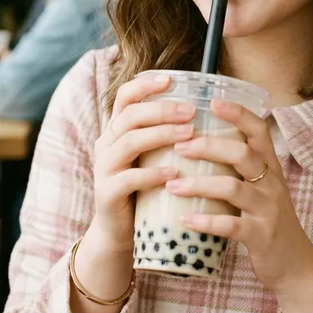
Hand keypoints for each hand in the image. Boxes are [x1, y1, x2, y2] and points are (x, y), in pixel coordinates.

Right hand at [90, 73, 196, 253]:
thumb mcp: (153, 156)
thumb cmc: (146, 189)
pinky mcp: (107, 194)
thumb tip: (209, 112)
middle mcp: (107, 144)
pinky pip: (128, 179)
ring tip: (189, 134)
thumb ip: (168, 135)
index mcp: (117, 130)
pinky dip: (152, 173)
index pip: (124, 97)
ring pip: (129, 142)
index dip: (145, 85)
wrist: (121, 233)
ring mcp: (104, 169)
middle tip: (192, 112)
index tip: (170, 79)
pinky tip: (174, 171)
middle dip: (163, 110)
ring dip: (161, 135)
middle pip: (130, 116)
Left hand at [165, 99, 312, 295]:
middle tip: (179, 146)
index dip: (238, 113)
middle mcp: (272, 183)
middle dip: (209, 146)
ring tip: (172, 184)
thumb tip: (196, 143)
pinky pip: (231, 226)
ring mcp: (268, 210)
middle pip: (243, 154)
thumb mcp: (260, 188)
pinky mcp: (261, 236)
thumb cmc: (267, 220)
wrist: (294, 265)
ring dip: (199, 184)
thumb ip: (237, 168)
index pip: (259, 130)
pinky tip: (185, 219)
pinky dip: (206, 221)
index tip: (212, 101)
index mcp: (270, 167)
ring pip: (233, 188)